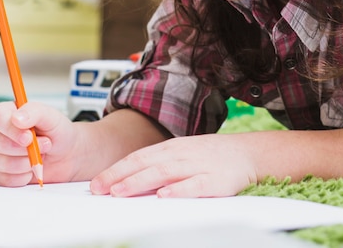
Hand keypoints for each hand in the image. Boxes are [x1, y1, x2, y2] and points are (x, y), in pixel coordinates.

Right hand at [0, 101, 78, 186]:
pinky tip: (32, 168)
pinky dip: (24, 176)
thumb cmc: (57, 132)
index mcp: (8, 114)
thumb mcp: (51, 117)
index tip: (28, 136)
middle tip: (45, 143)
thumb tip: (16, 118)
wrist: (67, 154)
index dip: (10, 128)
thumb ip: (35, 112)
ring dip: (28, 162)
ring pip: (2, 163)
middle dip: (27, 148)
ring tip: (41, 154)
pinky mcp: (2, 175)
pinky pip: (7, 180)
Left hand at [89, 132, 258, 197]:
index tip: (96, 183)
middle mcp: (181, 154)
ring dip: (140, 181)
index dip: (116, 169)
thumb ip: (159, 165)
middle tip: (99, 189)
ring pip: (164, 172)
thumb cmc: (211, 157)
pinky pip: (194, 185)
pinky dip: (179, 189)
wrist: (246, 154)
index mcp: (171, 148)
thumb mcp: (182, 155)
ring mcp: (197, 166)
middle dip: (120, 176)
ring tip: (120, 191)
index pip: (138, 157)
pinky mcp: (214, 180)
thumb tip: (129, 180)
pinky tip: (164, 195)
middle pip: (146, 164)